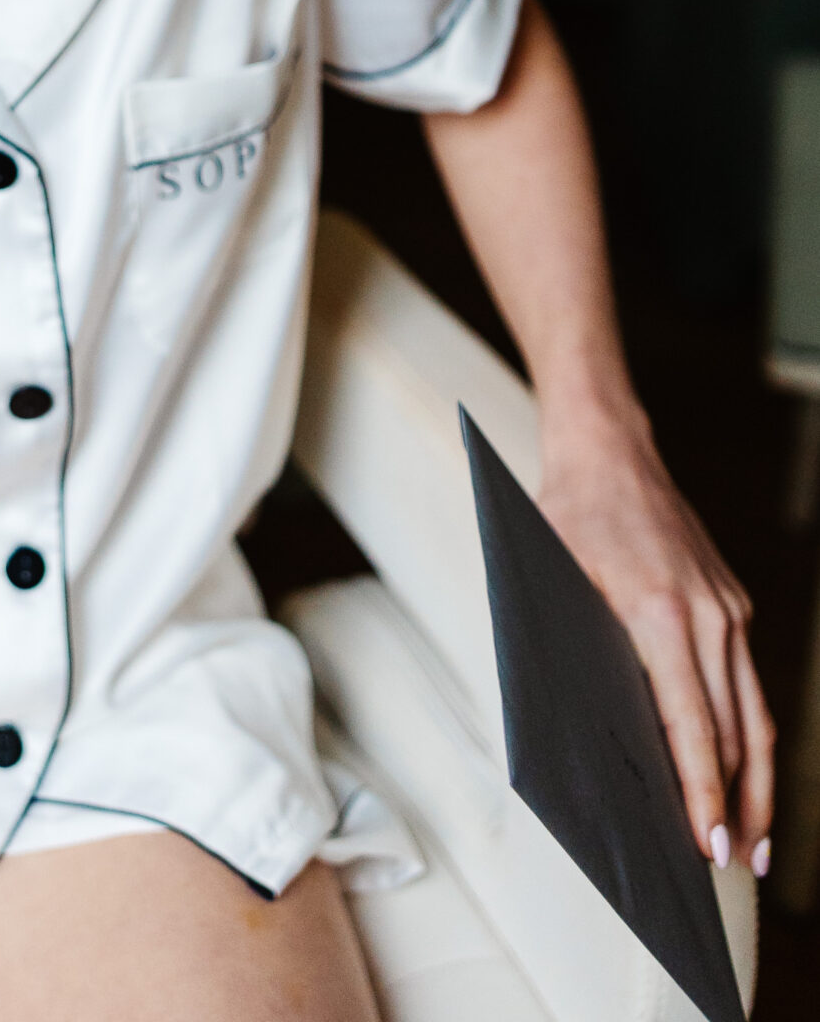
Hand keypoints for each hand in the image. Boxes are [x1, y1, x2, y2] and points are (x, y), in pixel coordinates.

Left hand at [538, 404, 773, 873]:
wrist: (610, 449)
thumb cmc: (565, 516)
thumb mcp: (554, 584)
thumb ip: (578, 657)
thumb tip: (588, 742)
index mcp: (662, 614)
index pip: (693, 726)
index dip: (704, 792)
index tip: (708, 844)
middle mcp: (709, 616)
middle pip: (740, 732)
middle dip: (739, 805)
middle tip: (731, 864)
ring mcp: (729, 609)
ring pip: (757, 714)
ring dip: (759, 782)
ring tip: (750, 841)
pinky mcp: (733, 605)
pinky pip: (748, 683)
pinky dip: (752, 734)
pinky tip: (745, 768)